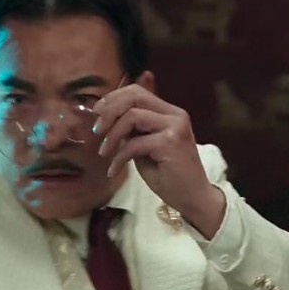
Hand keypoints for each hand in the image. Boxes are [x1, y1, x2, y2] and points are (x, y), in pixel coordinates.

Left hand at [92, 84, 225, 235]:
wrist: (192, 197)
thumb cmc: (168, 174)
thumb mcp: (146, 146)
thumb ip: (133, 129)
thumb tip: (106, 116)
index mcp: (169, 112)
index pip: (137, 92)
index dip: (113, 98)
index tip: (96, 113)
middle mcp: (175, 114)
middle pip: (134, 97)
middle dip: (109, 111)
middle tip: (96, 131)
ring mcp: (174, 127)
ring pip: (132, 116)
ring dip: (112, 135)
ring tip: (104, 152)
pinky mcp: (170, 143)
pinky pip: (134, 143)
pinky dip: (119, 157)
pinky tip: (114, 170)